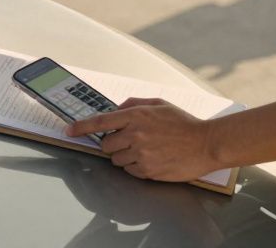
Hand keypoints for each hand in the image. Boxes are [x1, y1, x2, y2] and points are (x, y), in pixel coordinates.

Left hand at [66, 98, 220, 182]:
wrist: (205, 144)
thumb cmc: (184, 123)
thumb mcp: (159, 104)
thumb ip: (133, 104)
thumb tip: (116, 110)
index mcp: (136, 116)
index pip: (100, 121)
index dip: (81, 127)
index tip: (69, 130)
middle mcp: (135, 135)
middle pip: (106, 144)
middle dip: (112, 143)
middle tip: (129, 141)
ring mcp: (141, 154)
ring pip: (116, 159)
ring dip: (124, 156)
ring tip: (145, 150)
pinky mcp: (148, 171)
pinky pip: (129, 171)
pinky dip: (135, 166)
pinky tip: (152, 159)